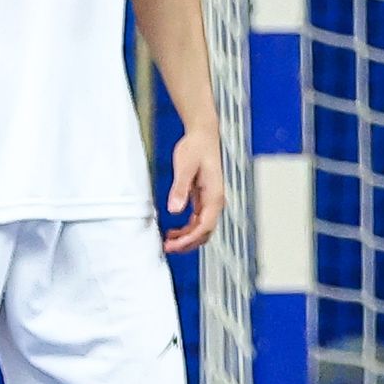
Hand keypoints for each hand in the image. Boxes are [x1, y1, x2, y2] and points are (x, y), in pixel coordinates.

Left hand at [163, 128, 224, 254]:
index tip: (174, 245)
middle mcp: (215, 201)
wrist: (203, 135)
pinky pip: (198, 220)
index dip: (189, 239)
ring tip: (168, 242)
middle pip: (205, 232)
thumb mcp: (185, 168)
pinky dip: (187, 229)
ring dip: (187, 238)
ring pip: (202, 228)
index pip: (205, 226)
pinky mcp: (204, 198)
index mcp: (214, 196)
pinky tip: (174, 230)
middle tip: (168, 248)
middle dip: (188, 243)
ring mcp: (210, 200)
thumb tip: (175, 210)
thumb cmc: (196, 148)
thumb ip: (180, 189)